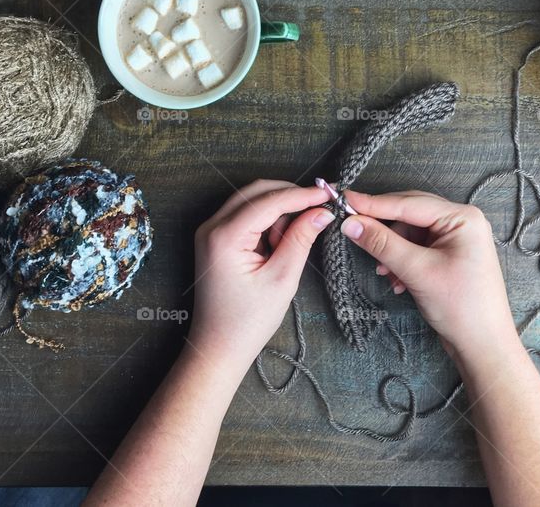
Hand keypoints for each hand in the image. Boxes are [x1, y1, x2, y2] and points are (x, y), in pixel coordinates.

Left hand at [189, 180, 333, 368]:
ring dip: (279, 209)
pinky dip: (267, 220)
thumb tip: (321, 212)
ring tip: (298, 235)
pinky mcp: (215, 239)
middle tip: (321, 205)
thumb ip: (300, 239)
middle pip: (257, 192)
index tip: (329, 192)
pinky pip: (245, 215)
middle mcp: (211, 227)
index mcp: (224, 237)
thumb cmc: (247, 322)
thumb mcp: (282, 279)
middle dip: (290, 195)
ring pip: (251, 200)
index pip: (269, 201)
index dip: (302, 194)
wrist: (218, 347)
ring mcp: (210, 232)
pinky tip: (282, 239)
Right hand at [340, 190, 517, 362]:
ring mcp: (455, 239)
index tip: (344, 200)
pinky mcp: (448, 256)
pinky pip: (416, 248)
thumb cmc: (461, 307)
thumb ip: (382, 243)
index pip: (410, 203)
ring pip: (409, 233)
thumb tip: (350, 223)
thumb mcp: (418, 271)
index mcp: (463, 217)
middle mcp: (461, 222)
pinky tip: (397, 281)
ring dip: (391, 250)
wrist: (482, 345)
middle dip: (384, 229)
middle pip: (409, 214)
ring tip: (384, 272)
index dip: (374, 203)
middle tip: (353, 230)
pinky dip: (401, 261)